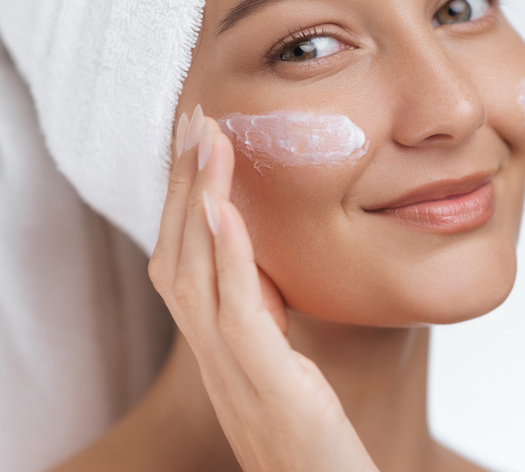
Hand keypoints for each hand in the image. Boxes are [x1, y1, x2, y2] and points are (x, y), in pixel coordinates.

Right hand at [148, 105, 377, 471]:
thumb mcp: (286, 370)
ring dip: (197, 201)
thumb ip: (268, 323)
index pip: (188, 262)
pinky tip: (222, 208)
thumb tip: (266, 271)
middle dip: (182, 185)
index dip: (185, 201)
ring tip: (207, 141)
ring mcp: (235, 373)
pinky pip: (235, 314)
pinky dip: (226, 256)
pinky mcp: (267, 386)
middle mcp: (215, 358)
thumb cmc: (313, 442)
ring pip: (194, 274)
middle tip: (194, 119)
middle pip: (178, 256)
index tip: (199, 142)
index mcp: (222, 349)